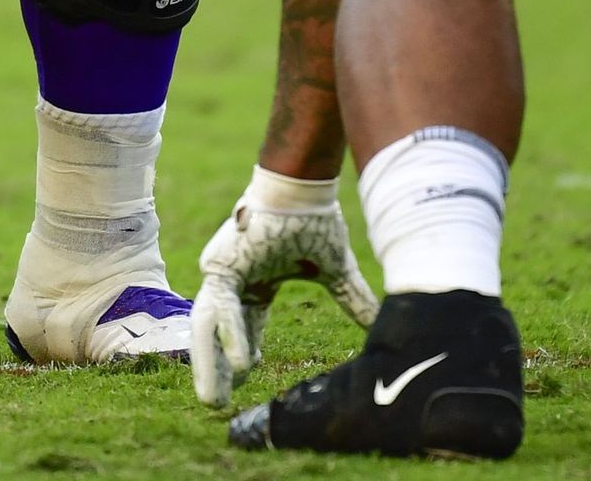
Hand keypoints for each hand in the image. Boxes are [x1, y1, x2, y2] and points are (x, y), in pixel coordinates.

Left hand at [191, 167, 379, 408]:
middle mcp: (235, 278)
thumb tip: (382, 321)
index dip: (245, 350)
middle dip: (216, 368)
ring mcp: (223, 271)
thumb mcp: (334, 270)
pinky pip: (224, 307)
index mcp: (257, 278)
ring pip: (208, 326)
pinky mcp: (220, 265)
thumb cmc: (315, 218)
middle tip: (217, 403)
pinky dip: (233, 335)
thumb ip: (352, 299)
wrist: (304, 187)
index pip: (246, 323)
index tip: (247, 378)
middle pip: (219, 332)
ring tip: (212, 399)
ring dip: (208, 364)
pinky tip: (241, 364)